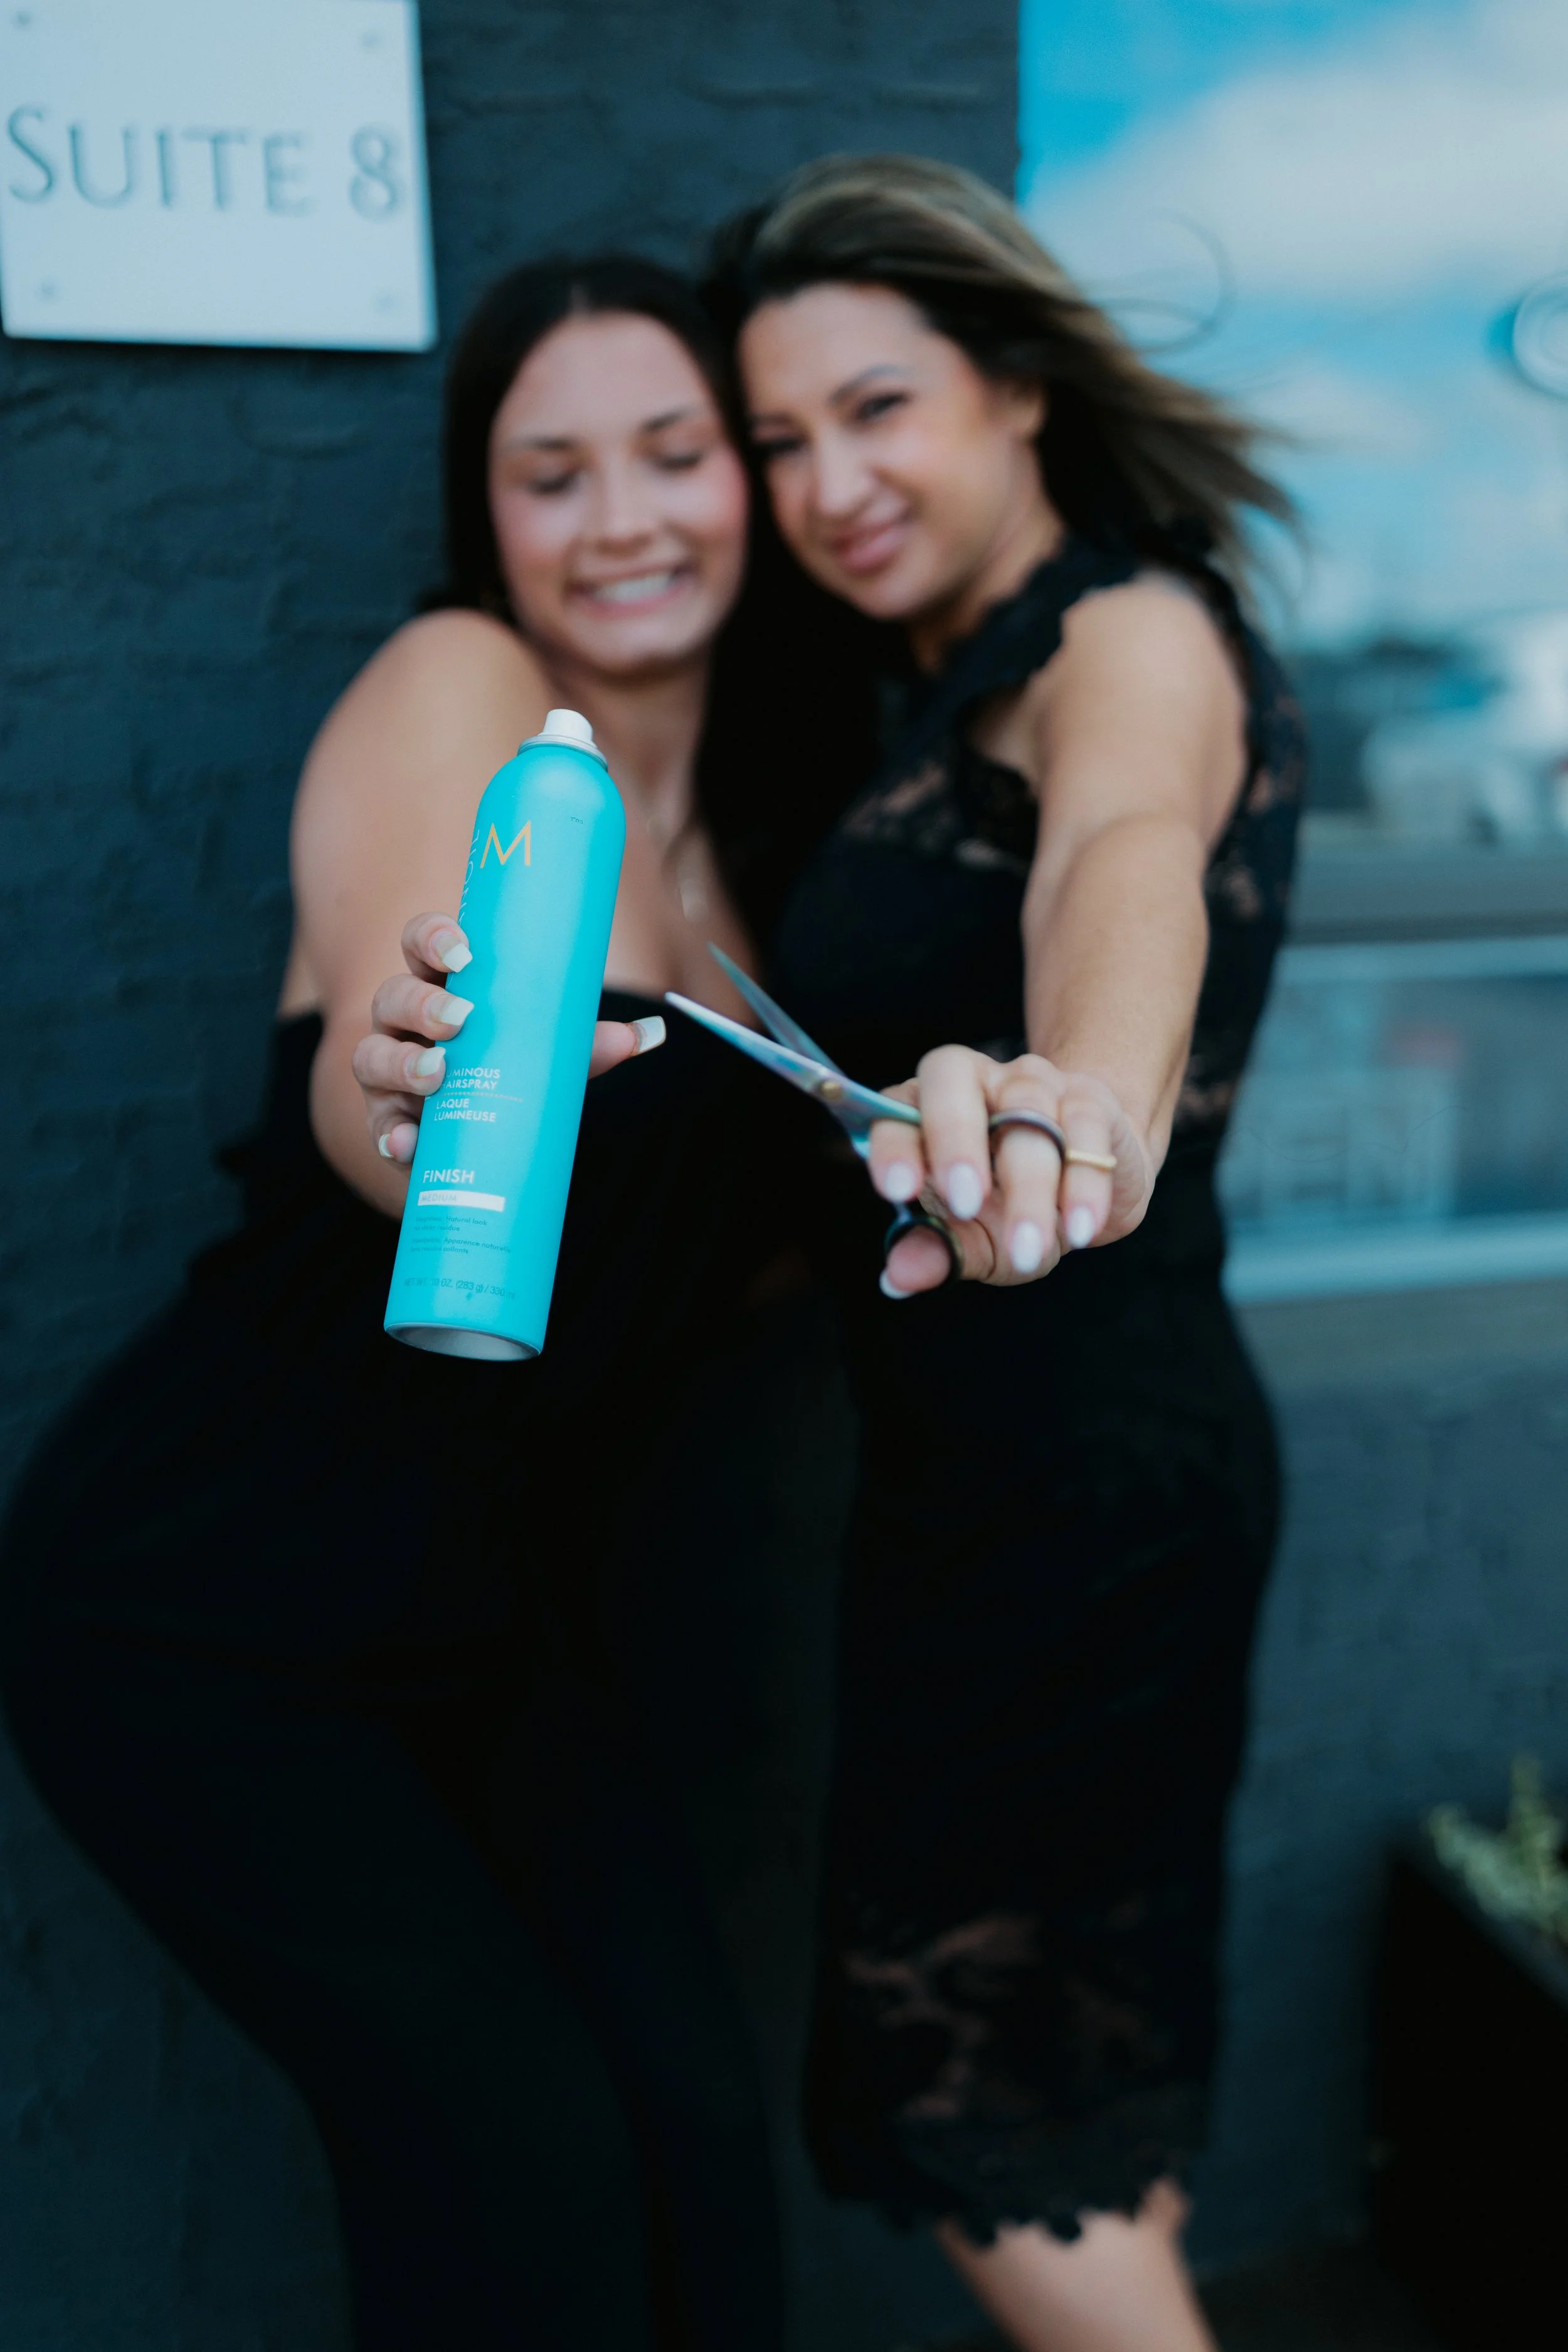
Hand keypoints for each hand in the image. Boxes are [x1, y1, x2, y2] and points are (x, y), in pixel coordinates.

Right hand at [352, 912, 664, 1164]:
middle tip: (460, 1017)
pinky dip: (391, 1135)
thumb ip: (583, 1045)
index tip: (464, 949)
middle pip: (393, 996)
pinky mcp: (385, 1124)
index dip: (433, 937)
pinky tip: (407, 1143)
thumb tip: (651, 1033)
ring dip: (402, 1064)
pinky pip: (378, 1126)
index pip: (421, 944)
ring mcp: (386, 1073)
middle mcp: (402, 1024)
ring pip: (372, 1056)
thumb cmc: (501, 1074)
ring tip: (436, 1075)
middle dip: (423, 1003)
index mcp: (440, 986)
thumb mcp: (540, 1055)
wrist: (465, 1146)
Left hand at [865, 1046, 1153, 1294]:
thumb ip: (940, 1252)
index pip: (895, 1107)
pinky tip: (1079, 1230)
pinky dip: (1083, 1182)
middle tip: (964, 1204)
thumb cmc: (1012, 1211)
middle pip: (953, 1075)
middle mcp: (974, 1080)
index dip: (894, 1144)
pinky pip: (1087, 1126)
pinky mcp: (1091, 1099)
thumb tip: (900, 1278)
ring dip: (1028, 1183)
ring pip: (1028, 1107)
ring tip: (1029, 1248)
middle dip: (955, 1139)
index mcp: (926, 1109)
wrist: (1087, 1193)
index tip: (897, 1191)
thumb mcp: (976, 1241)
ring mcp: (1033, 1082)